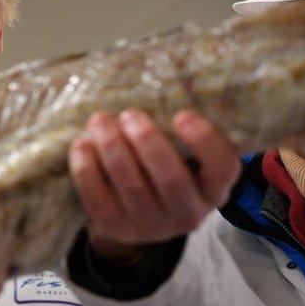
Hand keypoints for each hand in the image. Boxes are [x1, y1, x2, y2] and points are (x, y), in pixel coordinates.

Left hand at [69, 109, 240, 260]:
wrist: (135, 216)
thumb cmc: (162, 169)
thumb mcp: (183, 155)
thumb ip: (179, 131)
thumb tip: (159, 77)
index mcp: (213, 189)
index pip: (223, 168)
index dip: (204, 142)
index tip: (181, 115)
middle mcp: (188, 213)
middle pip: (171, 180)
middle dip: (147, 142)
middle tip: (130, 114)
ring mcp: (151, 226)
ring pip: (132, 188)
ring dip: (112, 149)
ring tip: (100, 121)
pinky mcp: (116, 228)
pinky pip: (99, 200)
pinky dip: (87, 170)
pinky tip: (81, 144)